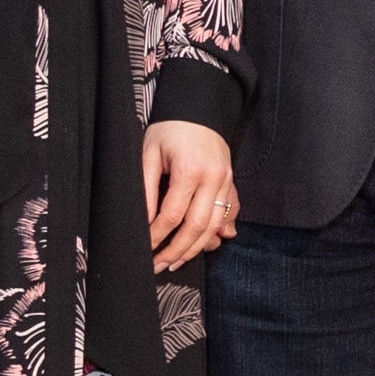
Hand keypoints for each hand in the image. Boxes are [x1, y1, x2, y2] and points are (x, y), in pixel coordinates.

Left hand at [143, 120, 237, 269]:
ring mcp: (226, 182)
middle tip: (159, 265)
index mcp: (190, 171)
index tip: (143, 249)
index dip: (156, 237)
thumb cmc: (169, 130)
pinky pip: (228, 215)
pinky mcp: (231, 183)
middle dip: (177, 251)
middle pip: (197, 227)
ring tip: (176, 262)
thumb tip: (144, 222)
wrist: (200, 109)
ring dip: (196, 248)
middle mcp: (213, 179)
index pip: (172, 216)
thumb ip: (147, 190)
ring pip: (215, 226)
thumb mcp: (149, 155)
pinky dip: (218, 233)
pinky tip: (205, 245)